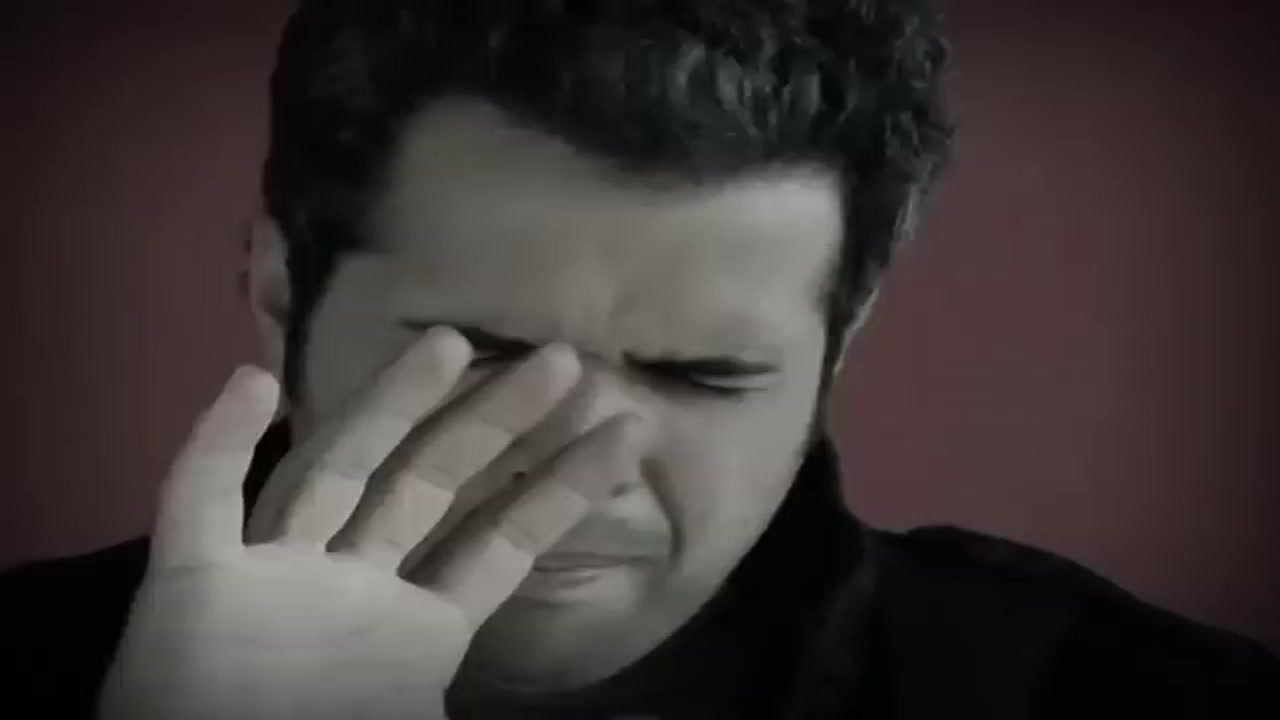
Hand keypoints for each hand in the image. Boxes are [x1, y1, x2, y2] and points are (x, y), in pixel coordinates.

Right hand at [98, 328, 647, 719]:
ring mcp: (272, 580)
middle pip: (428, 487)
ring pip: (333, 470)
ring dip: (387, 404)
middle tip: (569, 361)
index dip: (561, 492)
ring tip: (452, 340)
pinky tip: (252, 381)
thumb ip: (509, 690)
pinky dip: (214, 444)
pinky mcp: (189, 588)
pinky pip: (196, 505)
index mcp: (415, 629)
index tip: (622, 435)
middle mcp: (350, 587)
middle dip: (496, 425)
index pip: (501, 546)